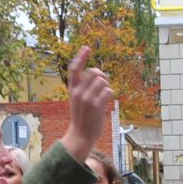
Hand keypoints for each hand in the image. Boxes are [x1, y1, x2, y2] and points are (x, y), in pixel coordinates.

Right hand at [60, 48, 111, 163]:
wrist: (81, 135)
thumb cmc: (82, 116)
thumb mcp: (77, 99)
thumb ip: (83, 86)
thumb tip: (97, 72)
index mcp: (72, 89)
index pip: (74, 69)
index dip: (81, 57)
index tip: (86, 48)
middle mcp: (78, 92)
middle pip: (94, 72)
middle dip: (102, 75)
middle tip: (103, 84)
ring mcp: (87, 99)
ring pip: (102, 80)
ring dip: (106, 85)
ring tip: (103, 95)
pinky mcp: (96, 106)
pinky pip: (108, 90)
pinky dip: (110, 93)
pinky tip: (106, 100)